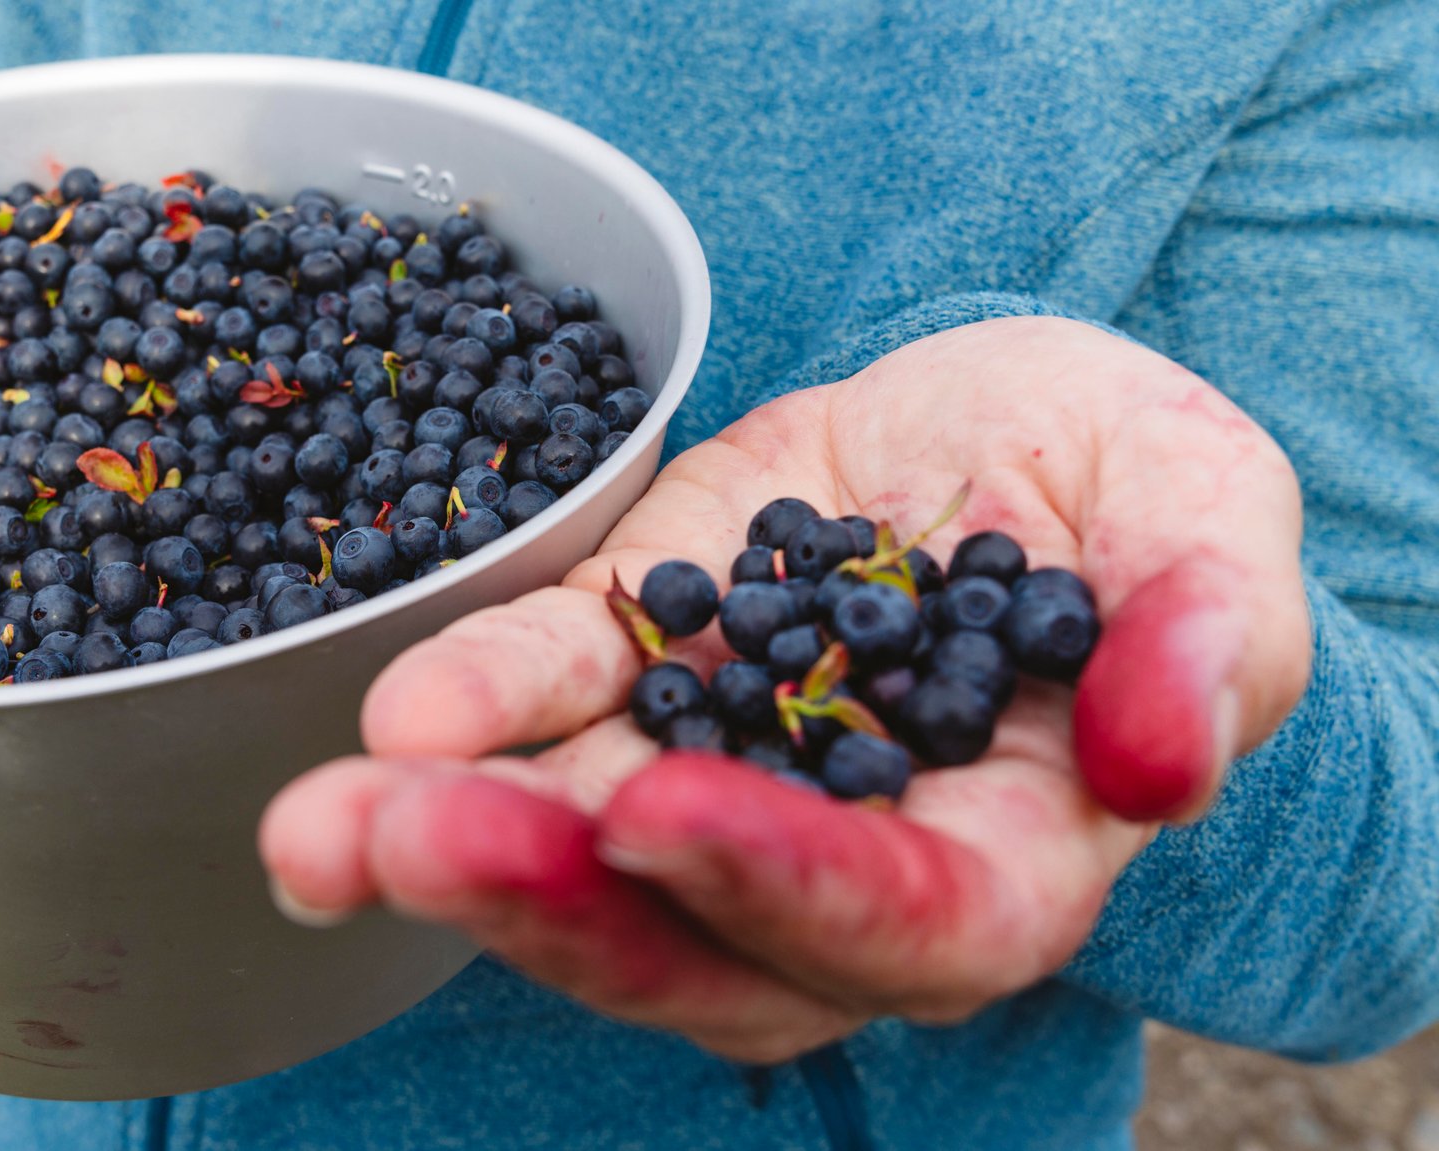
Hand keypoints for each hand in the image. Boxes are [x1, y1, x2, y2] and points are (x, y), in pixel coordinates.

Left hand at [259, 316, 1309, 1061]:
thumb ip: (1208, 637)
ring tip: (323, 823)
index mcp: (1004, 852)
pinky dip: (474, 705)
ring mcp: (717, 772)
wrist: (1004, 425)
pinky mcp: (637, 673)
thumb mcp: (1210, 519)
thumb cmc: (1130, 485)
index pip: (908, 918)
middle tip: (407, 839)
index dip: (783, 884)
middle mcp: (834, 856)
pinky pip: (551, 706)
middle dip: (547, 900)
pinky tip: (390, 713)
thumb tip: (1161, 764)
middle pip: (694, 940)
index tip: (652, 815)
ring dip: (450, 845)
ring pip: (580, 858)